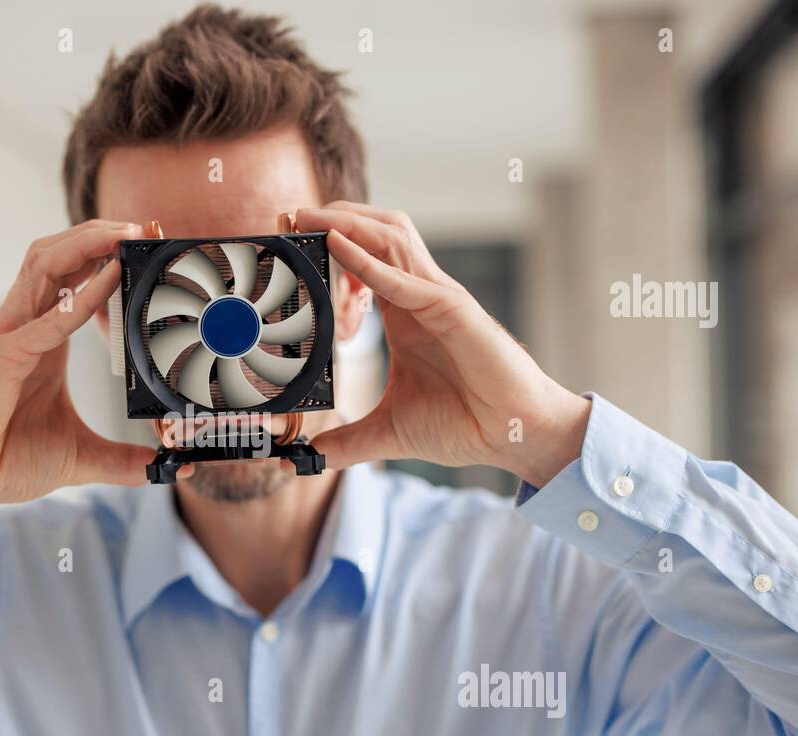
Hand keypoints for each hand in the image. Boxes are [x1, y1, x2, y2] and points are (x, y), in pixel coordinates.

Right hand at [0, 220, 154, 542]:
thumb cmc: (5, 460)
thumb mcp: (80, 456)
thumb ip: (123, 460)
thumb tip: (171, 469)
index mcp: (41, 339)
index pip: (71, 276)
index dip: (105, 254)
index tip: (146, 247)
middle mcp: (22, 326)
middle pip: (57, 255)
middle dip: (99, 233)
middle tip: (144, 228)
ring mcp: (8, 336)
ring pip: (44, 265)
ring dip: (88, 243)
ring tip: (128, 234)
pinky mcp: (1, 359)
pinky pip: (46, 319)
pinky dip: (82, 296)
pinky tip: (112, 278)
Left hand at [293, 202, 590, 487]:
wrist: (512, 434)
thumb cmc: (465, 423)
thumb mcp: (390, 432)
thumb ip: (348, 442)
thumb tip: (309, 458)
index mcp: (403, 312)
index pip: (361, 260)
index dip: (326, 243)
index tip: (286, 241)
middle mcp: (418, 295)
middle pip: (374, 232)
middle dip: (331, 217)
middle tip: (285, 215)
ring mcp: (437, 297)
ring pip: (390, 238)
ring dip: (346, 222)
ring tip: (304, 215)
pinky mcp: (453, 311)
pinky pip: (405, 278)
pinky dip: (368, 261)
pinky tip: (336, 245)